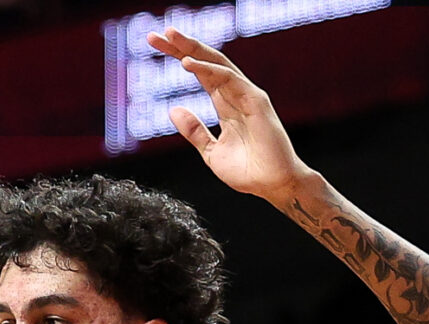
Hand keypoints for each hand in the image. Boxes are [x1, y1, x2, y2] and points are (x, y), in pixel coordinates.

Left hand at [151, 30, 308, 204]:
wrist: (273, 186)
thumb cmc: (249, 172)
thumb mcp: (212, 153)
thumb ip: (194, 131)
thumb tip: (173, 109)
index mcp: (226, 104)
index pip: (200, 73)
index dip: (179, 56)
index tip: (155, 45)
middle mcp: (236, 94)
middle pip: (207, 61)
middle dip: (183, 45)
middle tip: (161, 33)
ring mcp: (247, 95)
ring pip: (217, 63)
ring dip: (193, 49)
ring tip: (171, 37)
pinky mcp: (256, 101)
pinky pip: (229, 79)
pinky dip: (208, 69)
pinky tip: (188, 63)